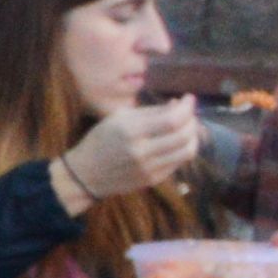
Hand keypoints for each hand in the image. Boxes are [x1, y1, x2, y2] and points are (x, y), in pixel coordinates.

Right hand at [64, 96, 204, 205]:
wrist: (84, 175)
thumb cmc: (100, 141)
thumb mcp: (118, 119)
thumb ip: (150, 112)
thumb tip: (178, 105)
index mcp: (129, 131)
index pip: (172, 119)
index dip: (187, 107)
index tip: (188, 99)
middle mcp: (141, 150)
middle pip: (184, 134)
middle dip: (192, 120)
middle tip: (188, 114)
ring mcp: (149, 167)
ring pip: (188, 151)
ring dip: (193, 136)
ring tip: (187, 129)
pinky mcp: (153, 179)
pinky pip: (179, 162)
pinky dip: (183, 149)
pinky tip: (176, 143)